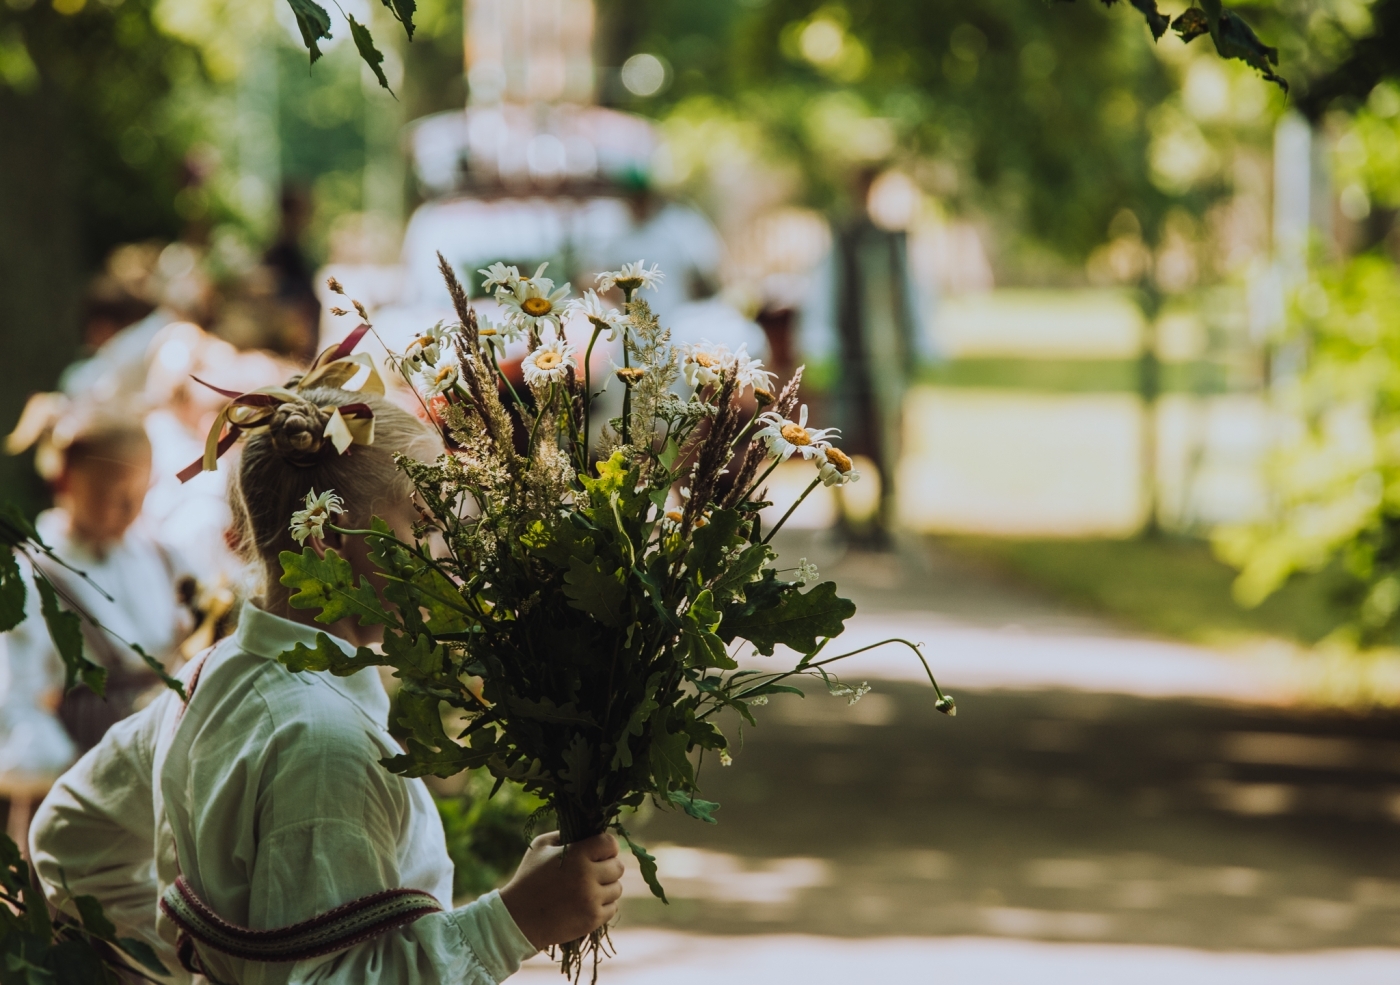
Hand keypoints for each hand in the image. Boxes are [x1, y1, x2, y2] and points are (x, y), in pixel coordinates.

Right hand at [499, 831, 623, 949]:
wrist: (518, 919)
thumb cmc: (529, 878)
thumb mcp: (541, 847)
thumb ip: (565, 835)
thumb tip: (588, 833)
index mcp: (576, 855)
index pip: (610, 843)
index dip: (607, 847)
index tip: (600, 853)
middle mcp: (587, 876)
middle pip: (618, 867)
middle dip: (608, 867)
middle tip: (594, 872)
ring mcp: (591, 899)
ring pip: (617, 889)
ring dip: (606, 888)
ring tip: (588, 889)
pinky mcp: (592, 919)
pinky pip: (612, 908)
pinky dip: (603, 906)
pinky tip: (587, 903)